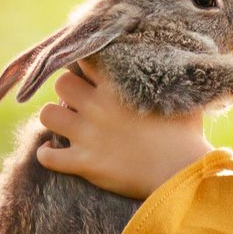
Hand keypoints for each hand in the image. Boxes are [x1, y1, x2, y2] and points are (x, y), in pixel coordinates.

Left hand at [35, 64, 213, 199]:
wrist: (181, 173)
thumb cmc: (186, 136)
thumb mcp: (182, 97)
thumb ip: (172, 79)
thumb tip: (177, 65)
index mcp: (118, 87)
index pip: (85, 60)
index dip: (85, 65)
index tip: (91, 74)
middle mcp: (97, 107)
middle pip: (61, 83)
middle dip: (67, 91)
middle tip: (78, 101)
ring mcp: (87, 135)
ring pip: (47, 115)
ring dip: (54, 118)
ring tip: (65, 124)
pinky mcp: (84, 163)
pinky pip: (47, 157)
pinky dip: (46, 155)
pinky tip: (52, 153)